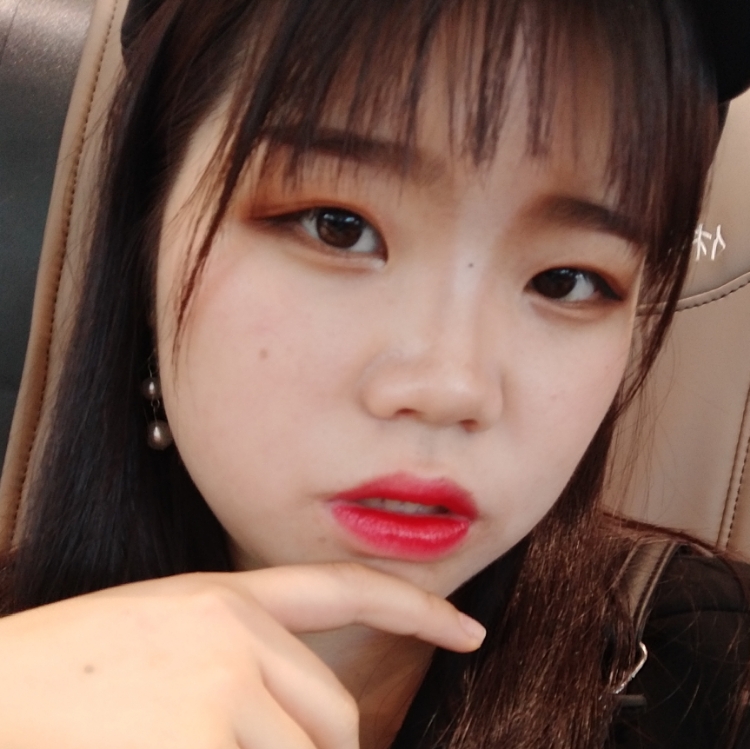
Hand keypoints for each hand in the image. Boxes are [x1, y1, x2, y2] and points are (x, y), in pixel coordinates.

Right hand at [0, 563, 484, 748]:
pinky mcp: (199, 737)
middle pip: (334, 718)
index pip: (344, 588)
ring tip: (191, 738)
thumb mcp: (170, 642)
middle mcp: (234, 631)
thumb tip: (313, 724)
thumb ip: (246, 665)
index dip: (415, 605)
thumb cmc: (75, 673)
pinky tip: (173, 746)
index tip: (469, 628)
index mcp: (225, 598)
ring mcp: (219, 686)